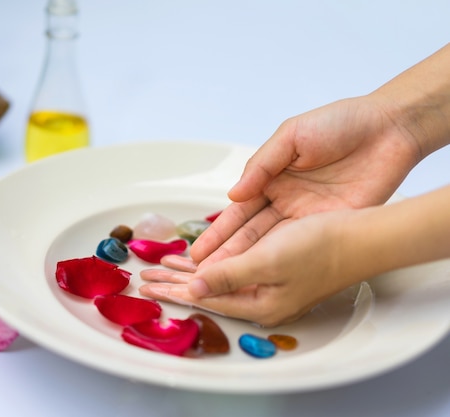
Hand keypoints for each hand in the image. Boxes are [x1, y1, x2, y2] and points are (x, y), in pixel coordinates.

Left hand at [140, 209, 362, 326]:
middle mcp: (262, 300)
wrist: (360, 238)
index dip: (173, 289)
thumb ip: (229, 276)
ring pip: (218, 279)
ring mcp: (270, 287)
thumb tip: (195, 288)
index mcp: (259, 304)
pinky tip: (204, 259)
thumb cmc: (319, 248)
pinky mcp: (276, 271)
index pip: (204, 297)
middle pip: (207, 291)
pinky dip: (214, 262)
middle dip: (175, 282)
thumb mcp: (268, 262)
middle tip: (147, 279)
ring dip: (191, 271)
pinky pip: (233, 269)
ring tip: (166, 266)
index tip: (148, 285)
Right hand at [191, 95, 418, 266]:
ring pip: (271, 246)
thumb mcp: (292, 136)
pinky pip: (301, 247)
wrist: (390, 128)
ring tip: (223, 282)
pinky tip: (261, 276)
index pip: (238, 210)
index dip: (218, 231)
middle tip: (200, 276)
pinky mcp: (330, 226)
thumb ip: (261, 165)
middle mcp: (285, 201)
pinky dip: (281, 262)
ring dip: (247, 264)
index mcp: (271, 178)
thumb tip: (234, 194)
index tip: (198, 251)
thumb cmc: (340, 123)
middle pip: (249, 234)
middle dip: (225, 255)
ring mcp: (307, 217)